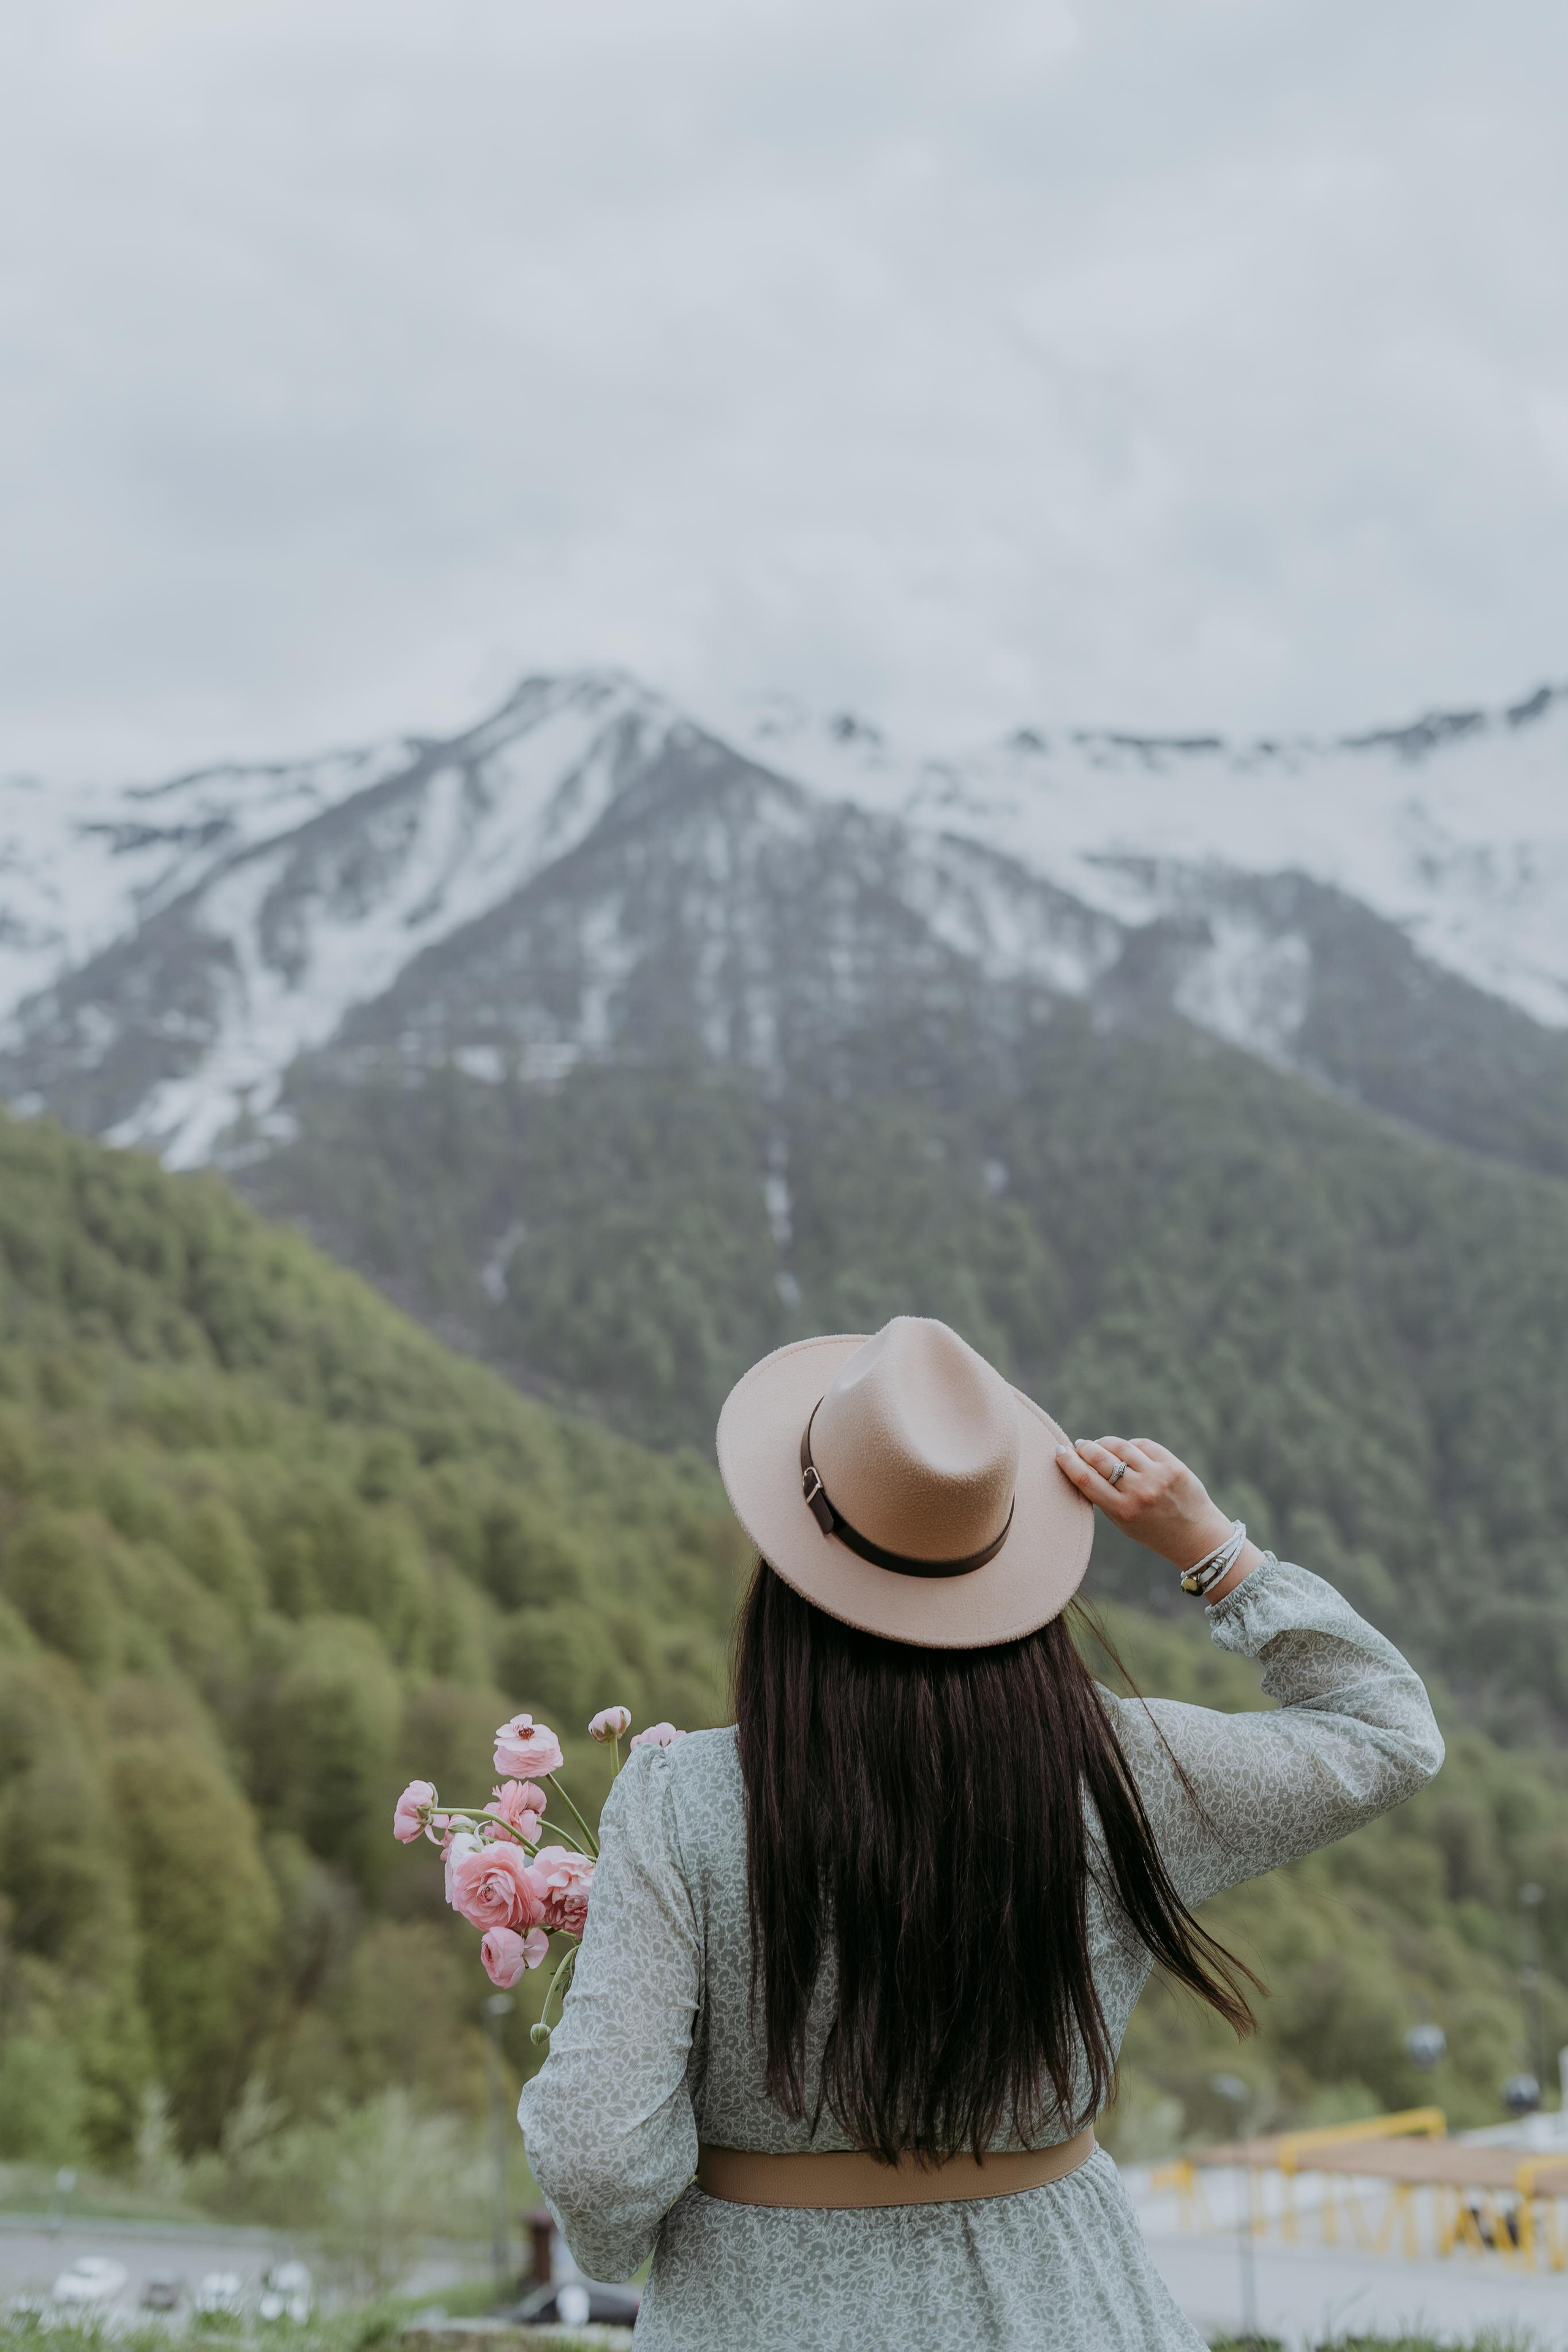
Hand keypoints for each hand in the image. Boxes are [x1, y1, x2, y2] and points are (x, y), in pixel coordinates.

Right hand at [1054, 1435, 1261, 1599]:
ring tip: (1099, 1445)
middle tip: (1079, 1445)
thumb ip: (1104, 1497)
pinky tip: (1127, 1450)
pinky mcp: (1173, 1465)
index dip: (1068, 1461)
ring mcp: (1157, 1476)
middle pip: (1100, 1458)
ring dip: (1105, 1443)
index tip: (1059, 1451)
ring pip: (1121, 1446)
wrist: (1196, 1536)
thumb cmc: (1153, 1530)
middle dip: (1085, 1448)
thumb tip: (1082, 1465)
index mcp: (1122, 1510)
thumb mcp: (1123, 1522)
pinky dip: (1131, 1446)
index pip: (1085, 1479)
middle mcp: (1138, 1491)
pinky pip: (1143, 1445)